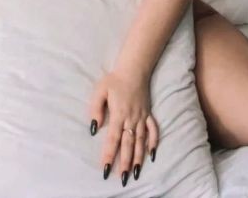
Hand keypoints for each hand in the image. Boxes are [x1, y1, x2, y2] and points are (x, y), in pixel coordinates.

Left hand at [88, 69, 158, 185]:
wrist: (133, 69)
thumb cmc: (114, 80)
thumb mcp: (100, 90)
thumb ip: (96, 109)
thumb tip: (94, 127)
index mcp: (118, 114)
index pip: (113, 138)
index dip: (109, 154)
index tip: (106, 168)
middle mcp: (131, 118)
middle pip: (128, 144)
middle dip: (125, 162)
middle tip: (123, 178)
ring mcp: (142, 117)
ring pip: (140, 141)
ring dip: (138, 157)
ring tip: (135, 173)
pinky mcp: (148, 113)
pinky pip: (153, 130)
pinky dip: (154, 142)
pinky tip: (152, 154)